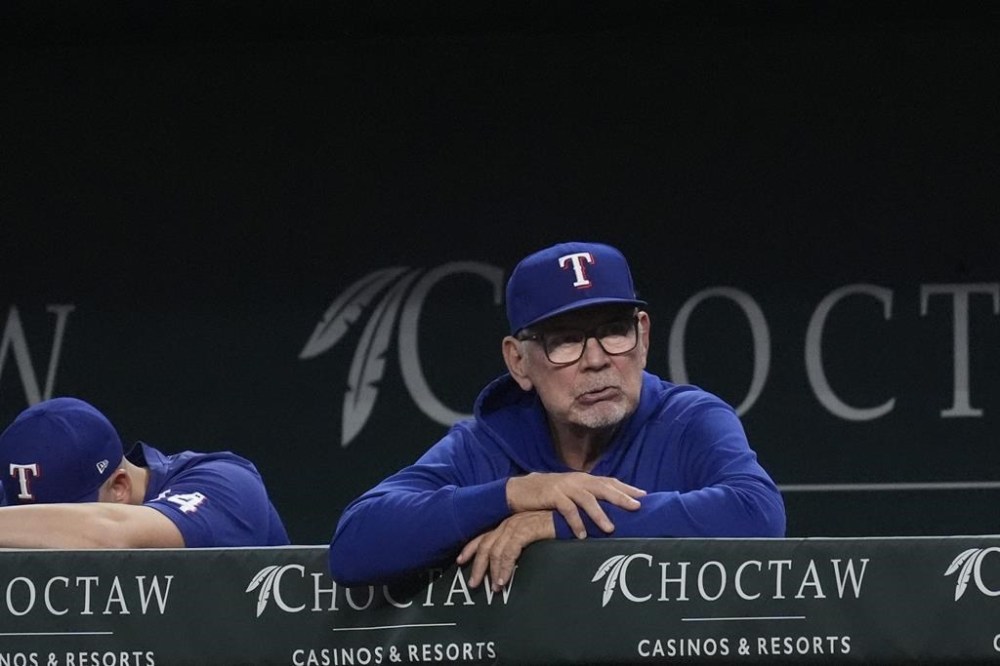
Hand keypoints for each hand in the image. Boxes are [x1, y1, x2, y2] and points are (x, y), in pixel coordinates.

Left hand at [456, 510, 553, 590]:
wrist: (576, 516)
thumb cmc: (557, 527)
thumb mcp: (534, 534)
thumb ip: (522, 543)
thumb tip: (511, 562)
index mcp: (509, 522)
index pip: (484, 535)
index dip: (470, 548)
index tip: (460, 561)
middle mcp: (510, 522)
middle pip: (485, 544)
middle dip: (477, 565)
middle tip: (473, 583)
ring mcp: (517, 525)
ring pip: (495, 550)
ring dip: (492, 571)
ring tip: (494, 588)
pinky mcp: (526, 530)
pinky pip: (509, 552)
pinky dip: (504, 567)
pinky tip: (504, 580)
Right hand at [506, 472, 644, 538]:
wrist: (520, 490)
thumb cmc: (548, 493)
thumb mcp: (570, 492)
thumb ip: (587, 496)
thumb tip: (607, 507)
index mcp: (584, 479)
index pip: (609, 482)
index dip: (627, 488)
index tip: (644, 496)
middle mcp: (577, 480)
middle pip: (604, 488)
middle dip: (621, 498)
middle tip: (637, 508)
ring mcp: (565, 487)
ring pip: (587, 500)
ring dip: (600, 514)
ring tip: (611, 528)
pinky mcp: (552, 495)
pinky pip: (567, 510)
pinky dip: (576, 523)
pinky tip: (582, 535)